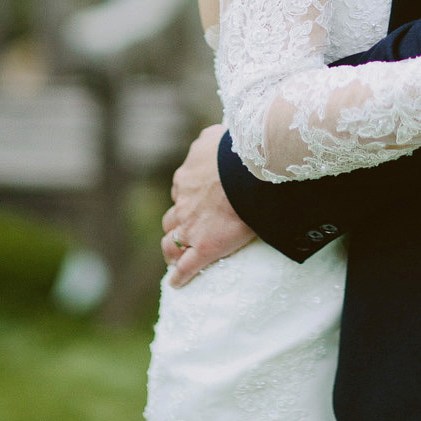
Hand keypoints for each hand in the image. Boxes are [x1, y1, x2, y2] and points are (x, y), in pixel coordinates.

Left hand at [161, 123, 255, 286]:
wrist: (248, 172)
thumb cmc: (238, 151)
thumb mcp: (217, 136)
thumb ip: (209, 140)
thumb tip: (212, 139)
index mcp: (186, 178)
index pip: (180, 191)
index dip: (186, 200)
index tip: (194, 204)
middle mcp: (183, 202)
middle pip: (171, 218)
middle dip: (175, 225)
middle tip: (183, 232)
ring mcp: (191, 227)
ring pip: (171, 243)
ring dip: (172, 250)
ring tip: (175, 258)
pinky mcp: (204, 248)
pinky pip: (186, 268)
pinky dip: (180, 277)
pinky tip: (177, 283)